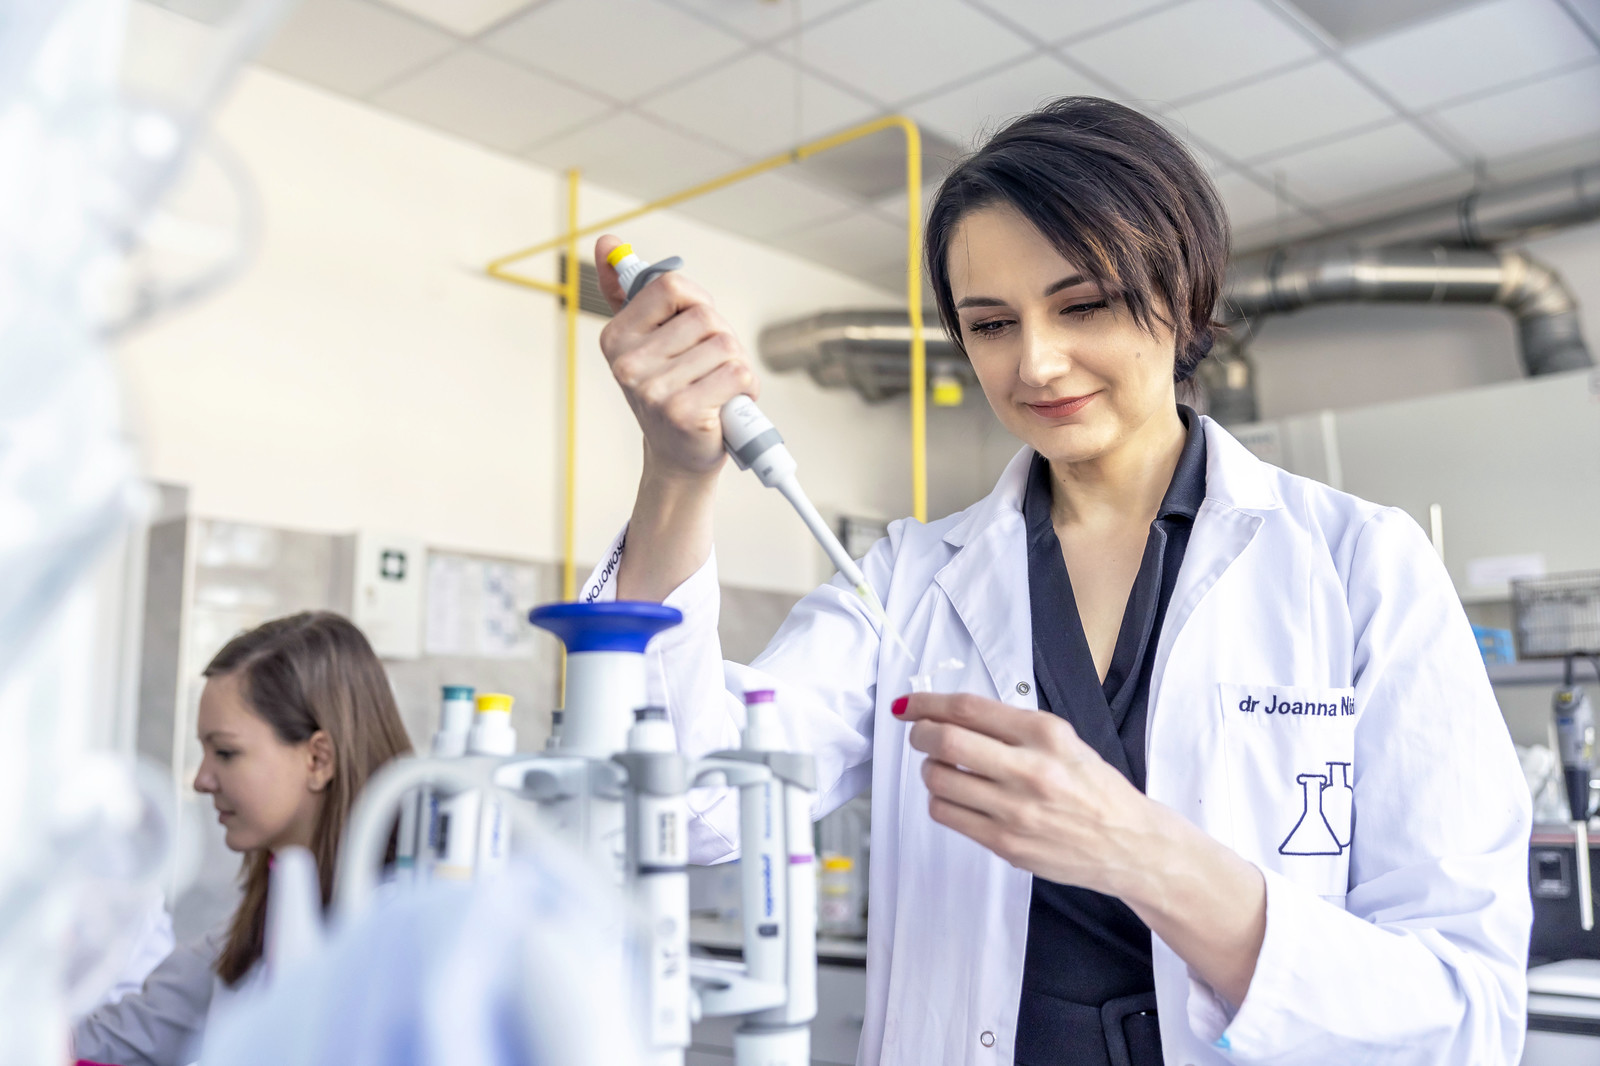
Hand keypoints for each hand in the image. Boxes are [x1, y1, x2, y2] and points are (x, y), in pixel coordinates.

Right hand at [594, 234, 757, 481]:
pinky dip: (746, 388)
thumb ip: (628, 291)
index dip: (697, 303)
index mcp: (616, 337)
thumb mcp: (647, 339)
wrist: (680, 456)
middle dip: (722, 340)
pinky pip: (738, 374)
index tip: (695, 329)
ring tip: (718, 389)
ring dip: (736, 367)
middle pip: (706, 317)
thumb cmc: (670, 392)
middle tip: (710, 369)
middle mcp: (627, 364)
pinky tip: (726, 405)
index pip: (672, 286)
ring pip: (726, 346)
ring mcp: (653, 390)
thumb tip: (607, 242)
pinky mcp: (683, 412)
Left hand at [898, 692, 1160, 895]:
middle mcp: (1030, 769)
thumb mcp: (1064, 741)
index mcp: (1046, 734)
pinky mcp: (1006, 843)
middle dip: (920, 733)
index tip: (909, 704)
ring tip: (944, 767)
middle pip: (946, 739)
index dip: (927, 702)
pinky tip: (956, 796)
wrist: (1128, 843)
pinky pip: (947, 814)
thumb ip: (1012, 727)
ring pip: (939, 778)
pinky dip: (940, 799)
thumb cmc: (1095, 789)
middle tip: (920, 734)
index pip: (968, 709)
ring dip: (930, 768)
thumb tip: (952, 714)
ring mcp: (1016, 810)